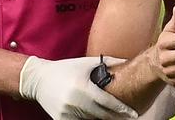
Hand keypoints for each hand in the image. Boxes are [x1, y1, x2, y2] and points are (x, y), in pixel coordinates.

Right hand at [19, 55, 137, 119]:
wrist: (40, 79)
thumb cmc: (67, 68)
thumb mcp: (86, 63)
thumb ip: (109, 62)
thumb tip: (128, 61)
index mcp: (83, 87)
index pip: (107, 102)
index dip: (122, 109)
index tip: (134, 113)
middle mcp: (75, 101)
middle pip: (102, 115)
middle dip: (116, 116)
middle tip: (128, 116)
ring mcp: (66, 112)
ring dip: (103, 119)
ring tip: (114, 116)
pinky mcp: (60, 119)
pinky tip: (96, 116)